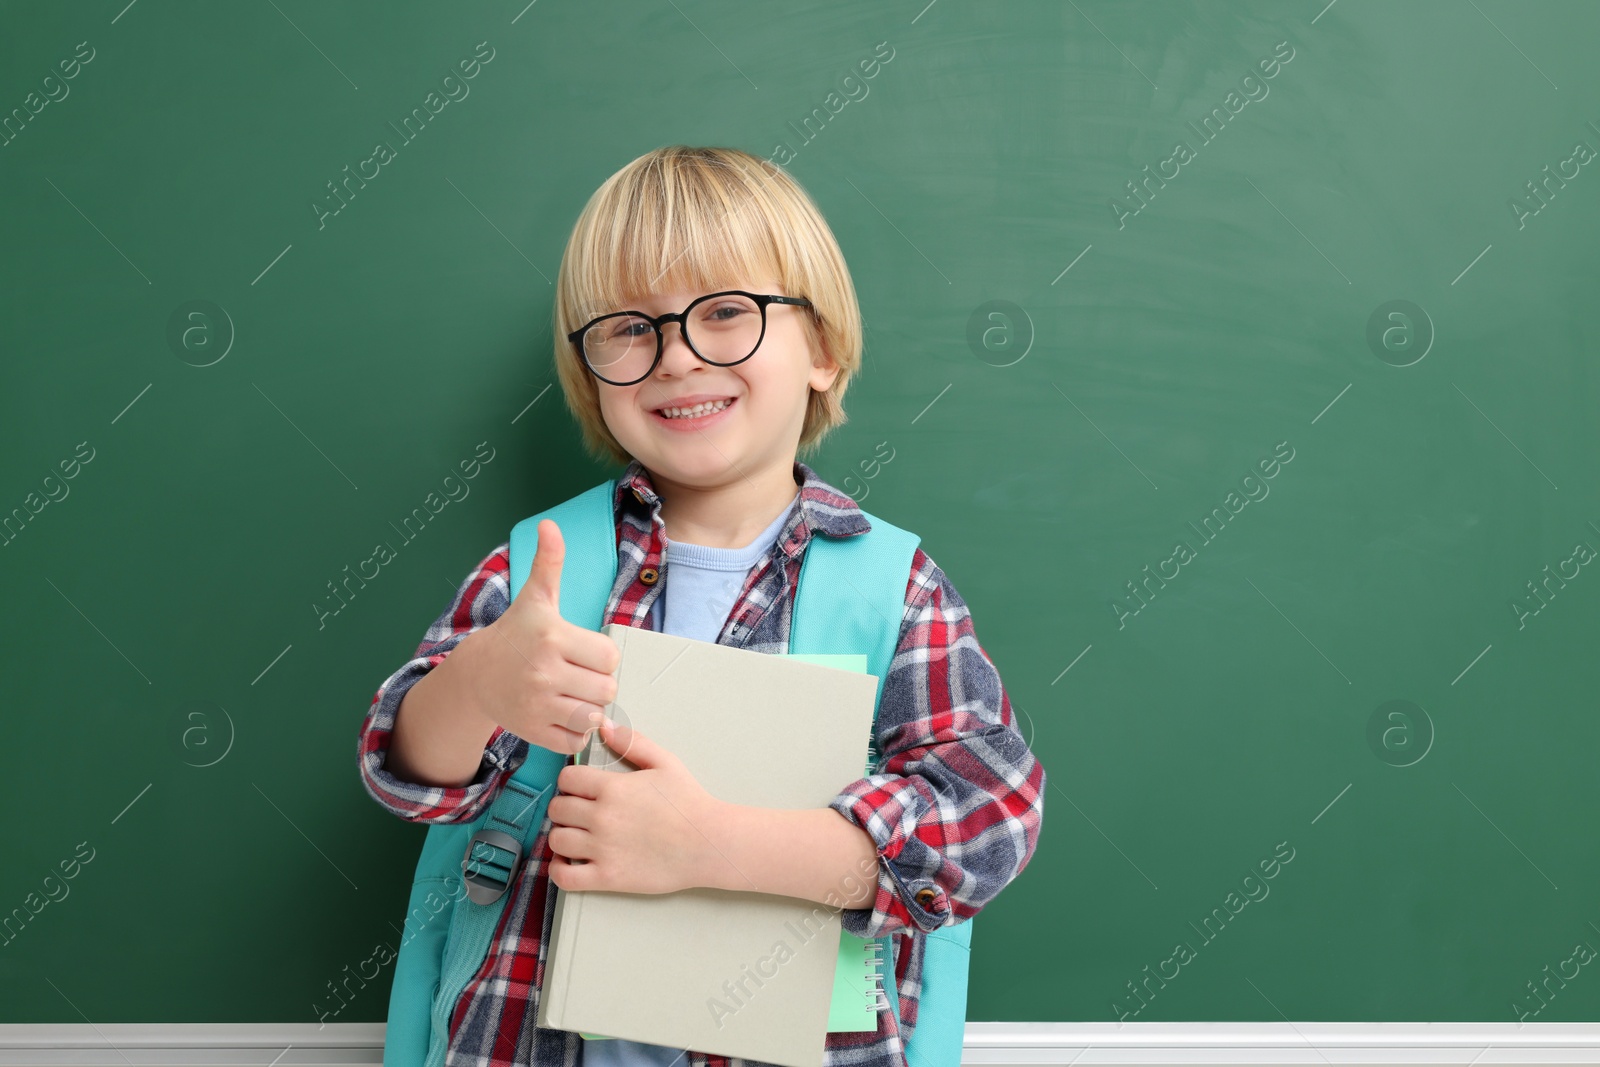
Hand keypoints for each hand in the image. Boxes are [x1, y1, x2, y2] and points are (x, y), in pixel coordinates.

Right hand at [457, 519, 620, 754]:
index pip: (610, 657)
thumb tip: (550, 525)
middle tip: (578, 675)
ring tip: (572, 695)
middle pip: (607, 689)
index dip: (601, 656)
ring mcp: (537, 704)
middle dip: (598, 683)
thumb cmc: (516, 634)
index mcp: (552, 636)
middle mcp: (544, 672)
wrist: (476, 674)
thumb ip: (549, 563)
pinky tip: (561, 713)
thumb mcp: (536, 598)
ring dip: (589, 709)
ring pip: (594, 716)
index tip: (584, 652)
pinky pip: (575, 740)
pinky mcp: (532, 731)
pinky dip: (575, 731)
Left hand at [546, 719, 726, 895]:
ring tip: (576, 834)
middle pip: (558, 808)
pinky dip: (559, 869)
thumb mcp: (665, 763)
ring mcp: (603, 849)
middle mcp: (602, 817)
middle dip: (565, 807)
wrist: (708, 843)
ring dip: (562, 835)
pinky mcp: (607, 877)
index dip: (571, 781)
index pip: (567, 778)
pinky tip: (569, 860)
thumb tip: (605, 727)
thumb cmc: (689, 805)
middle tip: (579, 811)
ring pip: (557, 839)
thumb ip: (632, 742)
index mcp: (613, 788)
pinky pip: (564, 876)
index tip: (581, 788)